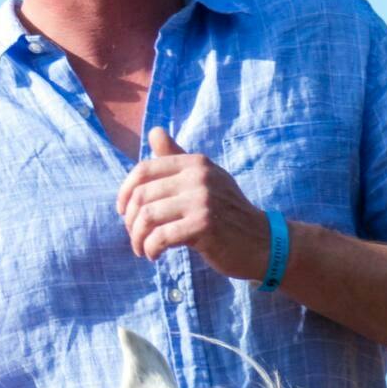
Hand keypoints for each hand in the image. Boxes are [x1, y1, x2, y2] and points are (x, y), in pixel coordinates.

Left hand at [116, 135, 270, 281]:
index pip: (144, 170)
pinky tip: (154, 256)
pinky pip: (161, 237)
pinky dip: (151, 249)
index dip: (125, 192)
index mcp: (196, 163)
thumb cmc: (229, 214)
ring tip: (142, 249)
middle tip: (135, 237)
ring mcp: (203, 200)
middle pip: (142, 195)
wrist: (263, 243)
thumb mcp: (206, 180)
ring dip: (138, 238)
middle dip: (131, 221)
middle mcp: (199, 176)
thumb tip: (154, 131)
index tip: (123, 212)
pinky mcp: (204, 226)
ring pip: (148, 217)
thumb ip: (177, 158)